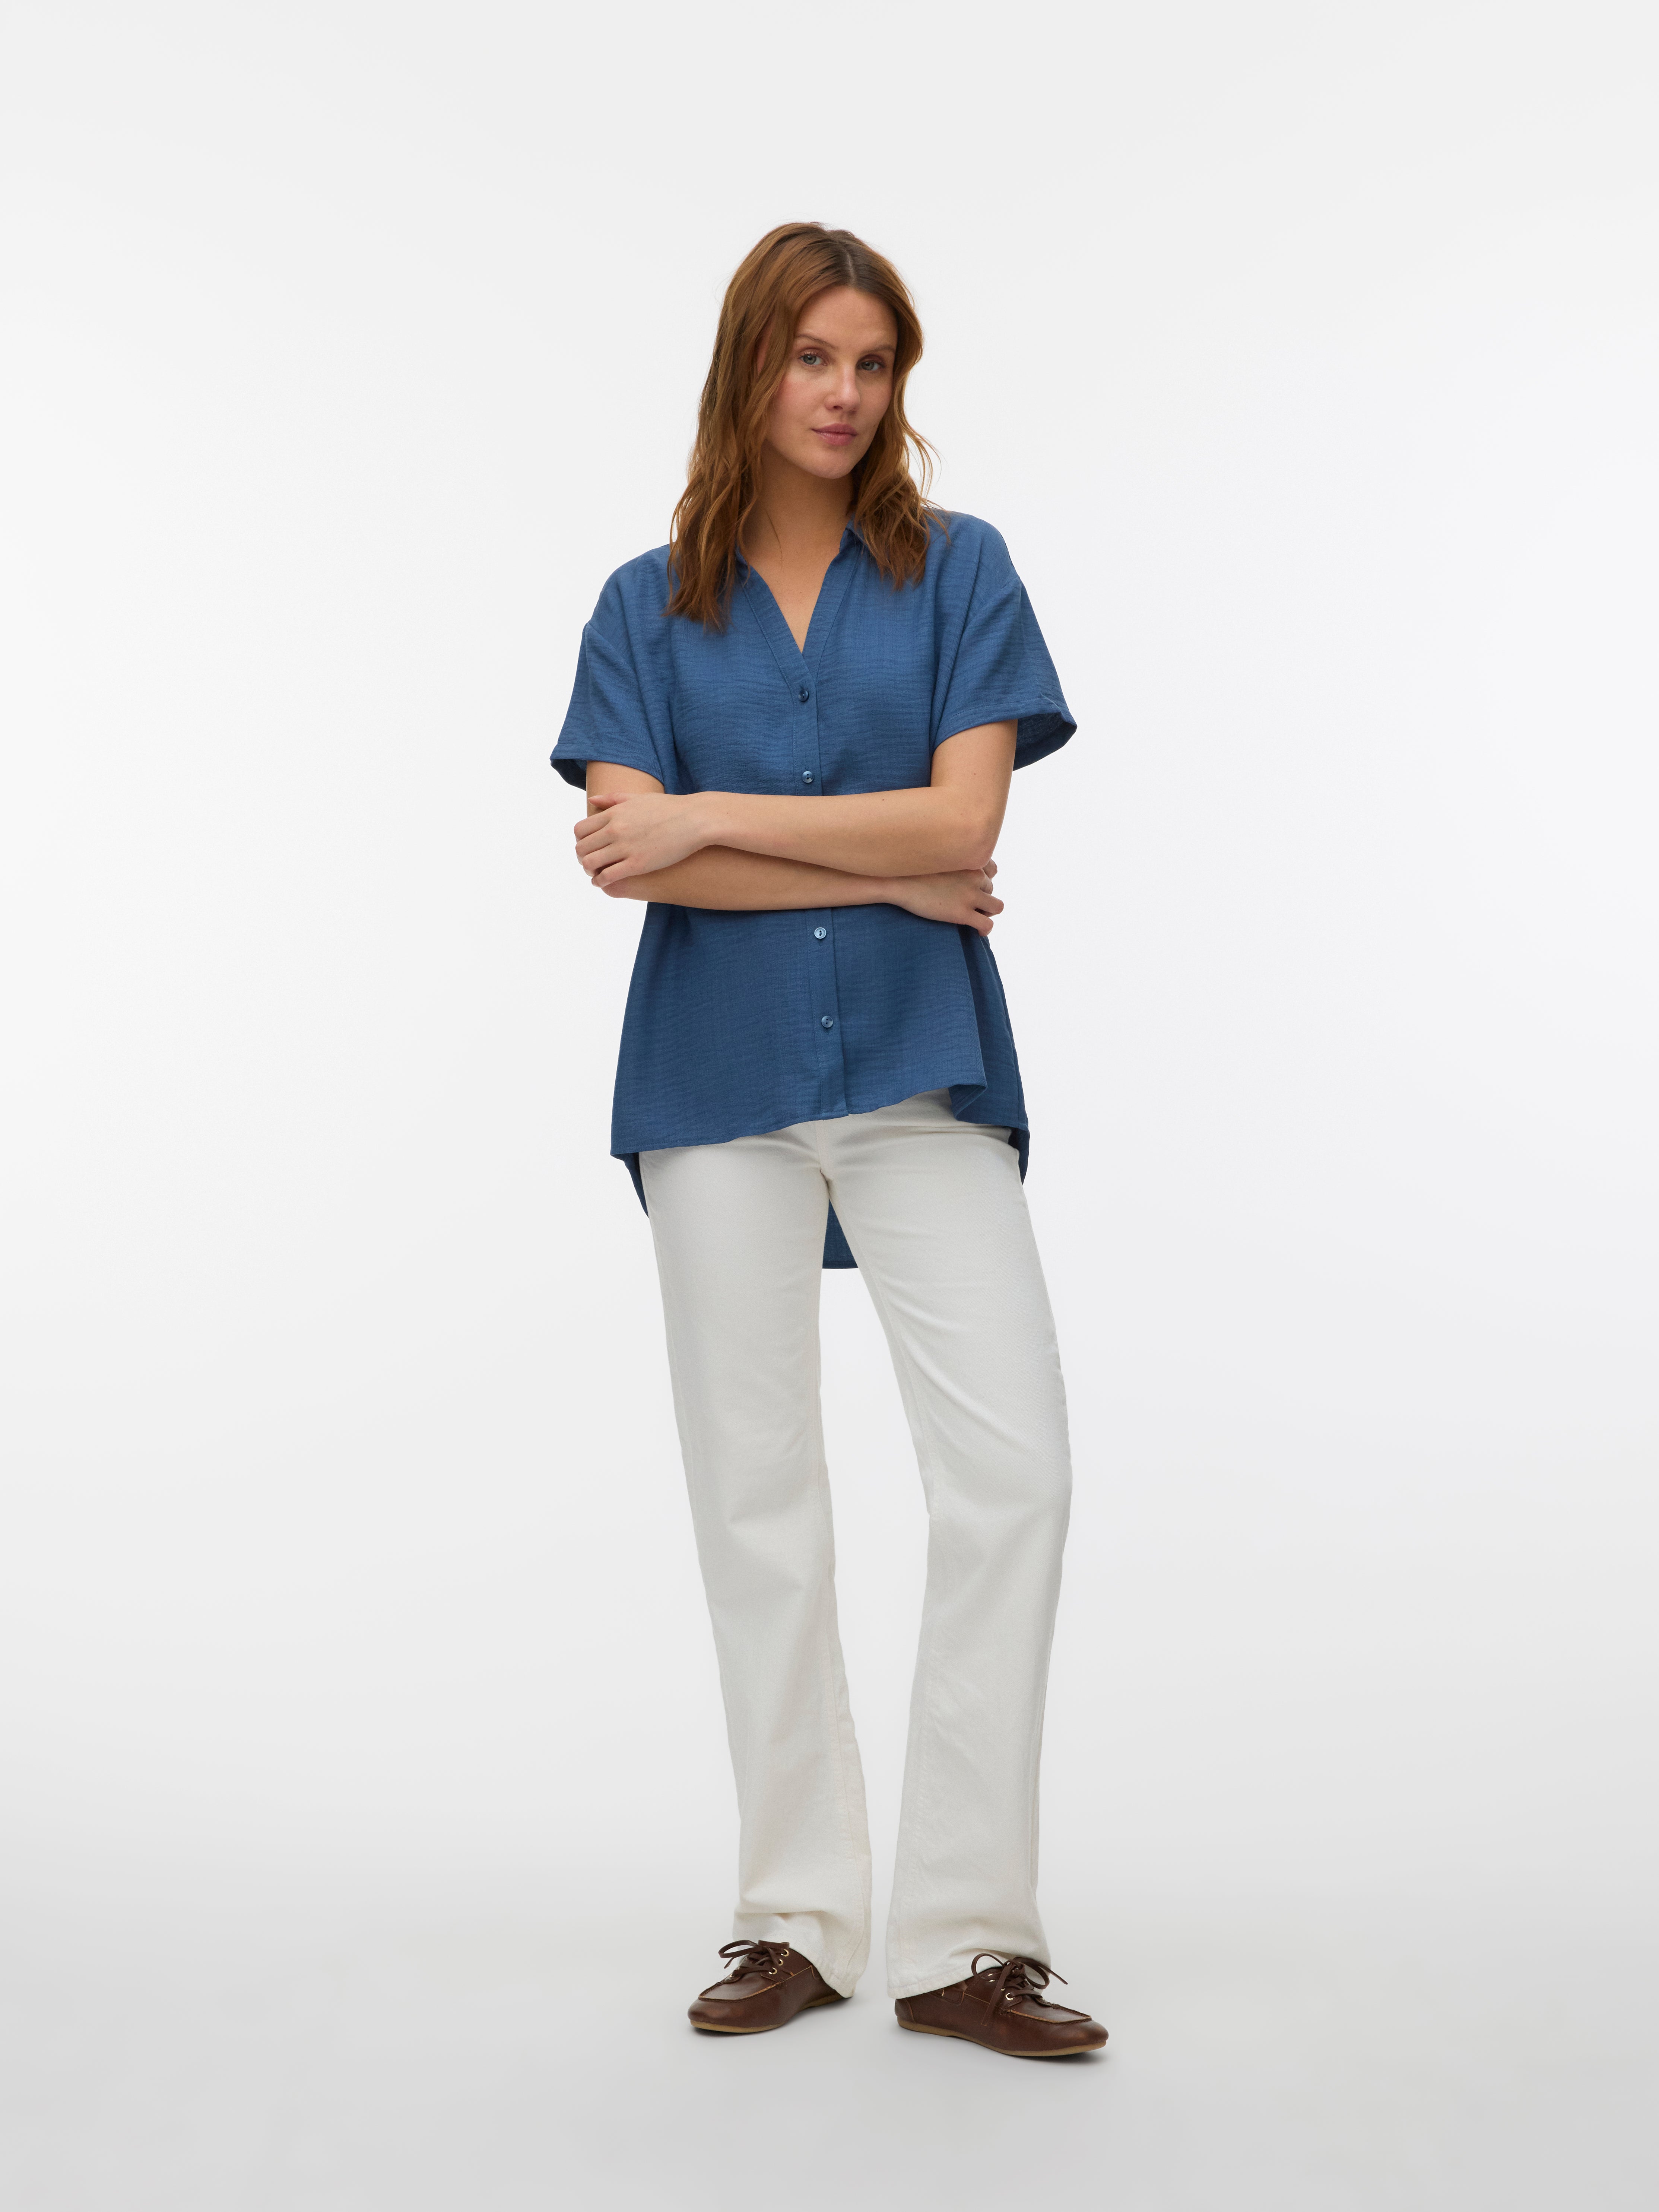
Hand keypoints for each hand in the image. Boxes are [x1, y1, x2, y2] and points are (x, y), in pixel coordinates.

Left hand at [576, 792, 711, 886]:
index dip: (580, 841)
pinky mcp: (637, 864)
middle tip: (589, 862)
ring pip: (590, 863)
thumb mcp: (638, 798)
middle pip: (582, 847)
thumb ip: (613, 799)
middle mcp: (615, 830)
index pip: (581, 830)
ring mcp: (625, 847)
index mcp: (614, 813)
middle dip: (581, 857)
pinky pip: (607, 876)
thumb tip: (593, 800)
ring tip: (595, 873)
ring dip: (589, 870)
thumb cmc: (670, 808)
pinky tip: (602, 882)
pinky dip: (599, 881)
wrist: (695, 820)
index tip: (587, 846)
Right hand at [886, 862, 1002, 934]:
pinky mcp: (962, 913)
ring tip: (974, 917)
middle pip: (991, 889)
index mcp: (969, 860)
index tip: (971, 887)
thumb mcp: (937, 856)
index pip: (992, 869)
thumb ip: (953, 860)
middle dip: (981, 897)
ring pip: (996, 907)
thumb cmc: (911, 869)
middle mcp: (974, 875)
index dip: (983, 880)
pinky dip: (985, 930)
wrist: (899, 881)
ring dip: (987, 912)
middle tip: (965, 904)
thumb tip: (956, 872)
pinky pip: (986, 924)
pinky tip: (977, 932)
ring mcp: (969, 894)